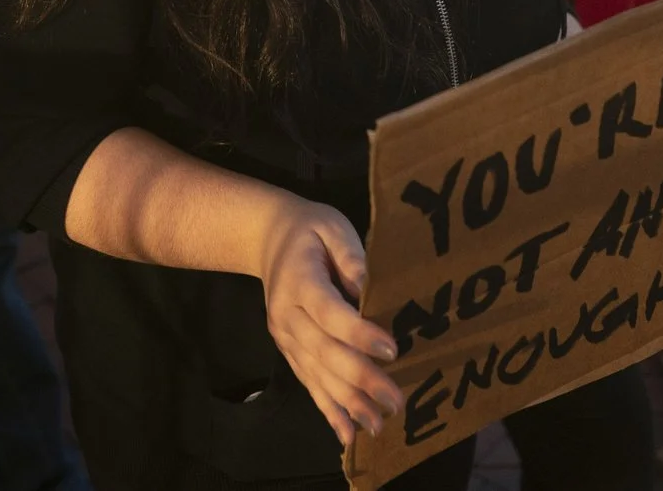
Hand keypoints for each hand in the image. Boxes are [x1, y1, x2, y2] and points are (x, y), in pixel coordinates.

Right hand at [254, 194, 404, 448]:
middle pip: (324, 351)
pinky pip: (308, 384)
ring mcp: (285, 338)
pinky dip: (328, 410)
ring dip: (347, 402)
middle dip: (360, 379)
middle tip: (395, 400)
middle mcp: (288, 315)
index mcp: (300, 281)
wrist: (267, 239)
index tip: (391, 349)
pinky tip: (347, 434)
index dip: (358, 333)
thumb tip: (367, 286)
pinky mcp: (288, 352)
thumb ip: (349, 254)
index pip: (329, 312)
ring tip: (378, 424)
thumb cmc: (309, 230)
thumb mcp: (331, 226)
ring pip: (316, 375)